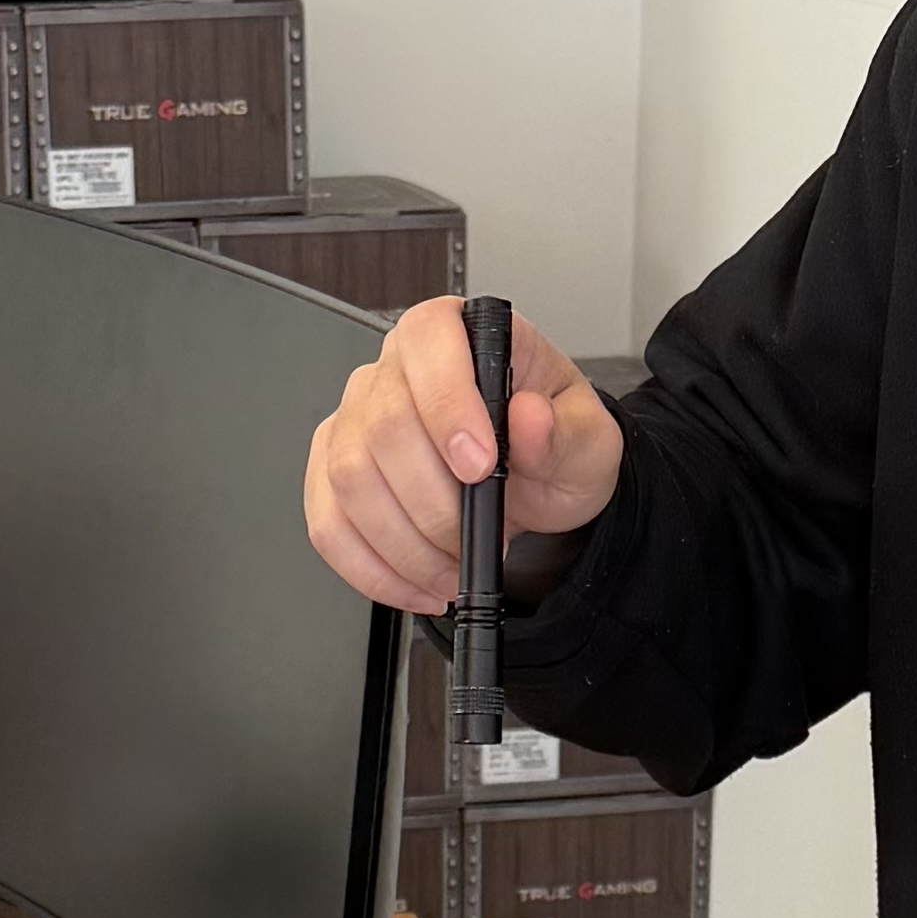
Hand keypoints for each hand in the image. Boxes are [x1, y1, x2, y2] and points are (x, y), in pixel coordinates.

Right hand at [303, 299, 623, 612]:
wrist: (535, 486)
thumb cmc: (554, 444)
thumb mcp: (588, 440)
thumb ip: (564, 431)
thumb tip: (530, 418)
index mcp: (456, 333)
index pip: (428, 343)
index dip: (447, 407)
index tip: (480, 467)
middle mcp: (395, 368)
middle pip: (383, 425)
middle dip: (434, 502)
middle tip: (476, 537)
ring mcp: (355, 419)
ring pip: (349, 478)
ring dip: (404, 543)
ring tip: (451, 568)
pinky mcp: (334, 471)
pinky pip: (328, 523)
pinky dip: (371, 568)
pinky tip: (415, 584)